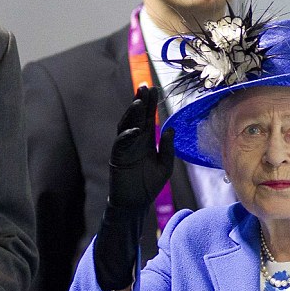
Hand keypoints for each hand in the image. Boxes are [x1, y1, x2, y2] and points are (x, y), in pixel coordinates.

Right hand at [94, 86, 174, 290]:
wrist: (135, 204)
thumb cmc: (149, 185)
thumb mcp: (165, 166)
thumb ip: (168, 148)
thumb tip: (171, 129)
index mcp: (146, 141)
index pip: (148, 118)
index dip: (150, 103)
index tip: (154, 88)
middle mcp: (134, 141)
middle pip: (136, 117)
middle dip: (140, 102)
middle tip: (145, 86)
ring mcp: (124, 148)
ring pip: (127, 126)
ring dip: (133, 114)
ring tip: (140, 102)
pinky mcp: (117, 159)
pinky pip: (121, 145)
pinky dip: (127, 136)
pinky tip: (136, 130)